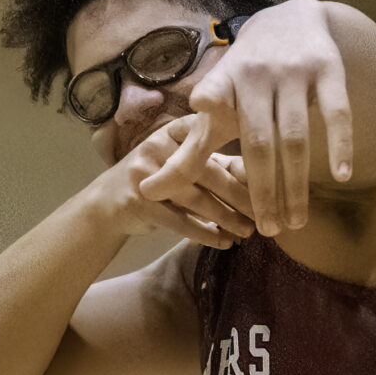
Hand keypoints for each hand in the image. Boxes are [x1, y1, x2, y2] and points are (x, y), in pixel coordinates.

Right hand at [93, 116, 254, 252]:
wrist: (105, 206)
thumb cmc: (155, 183)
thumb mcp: (180, 166)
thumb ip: (212, 166)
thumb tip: (261, 179)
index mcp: (175, 131)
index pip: (213, 139)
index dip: (239, 157)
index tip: (270, 172)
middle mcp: (159, 146)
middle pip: (208, 172)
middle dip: (239, 195)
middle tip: (265, 211)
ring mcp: (146, 172)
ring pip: (197, 199)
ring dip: (226, 218)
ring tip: (248, 232)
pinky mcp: (139, 201)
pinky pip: (180, 221)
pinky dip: (205, 234)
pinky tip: (224, 243)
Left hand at [188, 0, 352, 233]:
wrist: (288, 21)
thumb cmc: (243, 83)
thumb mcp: (215, 110)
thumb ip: (188, 154)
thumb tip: (146, 192)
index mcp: (225, 83)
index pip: (215, 93)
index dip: (210, 98)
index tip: (201, 104)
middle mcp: (258, 76)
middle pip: (260, 142)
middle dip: (263, 190)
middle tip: (268, 230)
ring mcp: (294, 72)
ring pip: (296, 136)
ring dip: (296, 183)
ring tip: (295, 222)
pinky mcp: (328, 70)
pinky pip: (337, 112)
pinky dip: (341, 143)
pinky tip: (342, 175)